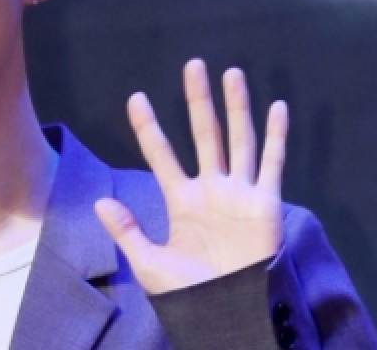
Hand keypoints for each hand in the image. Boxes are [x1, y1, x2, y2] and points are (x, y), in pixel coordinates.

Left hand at [94, 58, 287, 293]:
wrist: (227, 311)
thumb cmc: (189, 292)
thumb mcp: (149, 263)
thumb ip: (126, 231)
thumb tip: (99, 204)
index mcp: (181, 200)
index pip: (161, 154)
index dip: (148, 127)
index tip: (136, 98)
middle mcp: (210, 188)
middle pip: (204, 133)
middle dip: (198, 100)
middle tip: (193, 65)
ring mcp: (239, 192)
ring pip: (238, 138)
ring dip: (236, 107)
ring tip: (232, 73)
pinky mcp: (265, 202)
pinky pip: (272, 164)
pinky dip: (275, 136)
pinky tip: (276, 108)